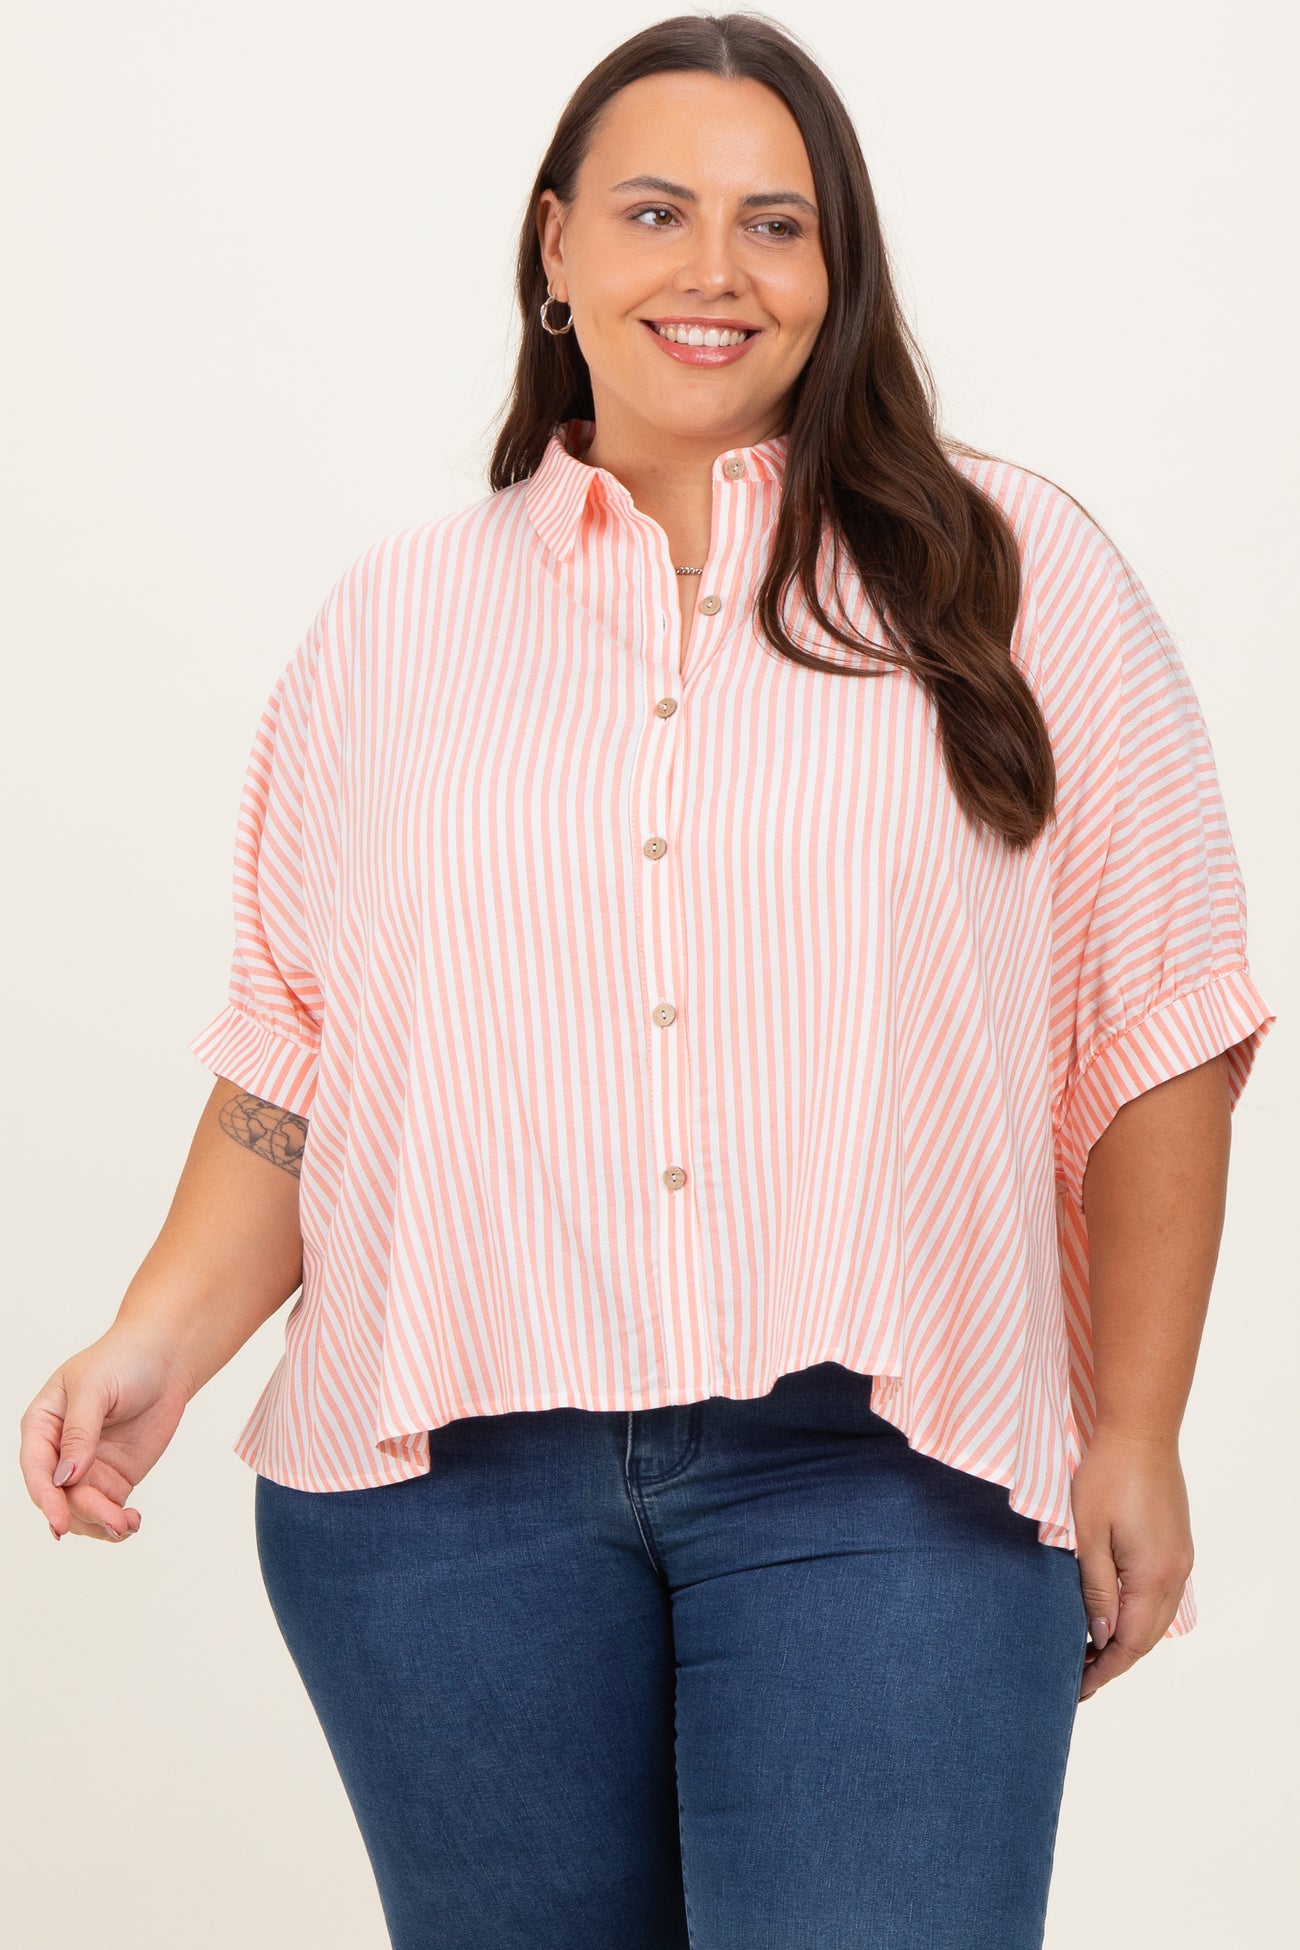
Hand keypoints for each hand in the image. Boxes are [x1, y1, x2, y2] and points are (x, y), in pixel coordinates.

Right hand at [19, 1326, 192, 1542]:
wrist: (165, 1359)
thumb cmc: (123, 1360)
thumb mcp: (95, 1389)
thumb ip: (80, 1432)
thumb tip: (65, 1477)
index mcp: (42, 1425)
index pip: (36, 1468)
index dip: (46, 1497)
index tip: (61, 1521)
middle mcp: (59, 1452)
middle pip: (60, 1496)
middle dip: (83, 1513)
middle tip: (114, 1521)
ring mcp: (87, 1468)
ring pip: (82, 1510)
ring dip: (100, 1524)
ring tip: (126, 1525)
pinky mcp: (113, 1478)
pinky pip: (108, 1509)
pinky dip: (117, 1523)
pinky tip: (131, 1523)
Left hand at [1070, 1427, 1193, 1701]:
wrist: (1140, 1431)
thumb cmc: (1107, 1475)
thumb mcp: (1088, 1534)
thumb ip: (1095, 1588)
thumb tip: (1100, 1634)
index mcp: (1153, 1576)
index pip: (1131, 1642)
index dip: (1105, 1669)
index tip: (1079, 1687)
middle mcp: (1175, 1573)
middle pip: (1148, 1636)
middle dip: (1115, 1660)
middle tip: (1079, 1675)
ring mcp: (1180, 1559)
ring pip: (1157, 1618)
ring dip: (1128, 1637)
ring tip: (1091, 1649)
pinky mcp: (1177, 1545)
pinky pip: (1161, 1594)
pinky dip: (1139, 1613)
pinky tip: (1114, 1612)